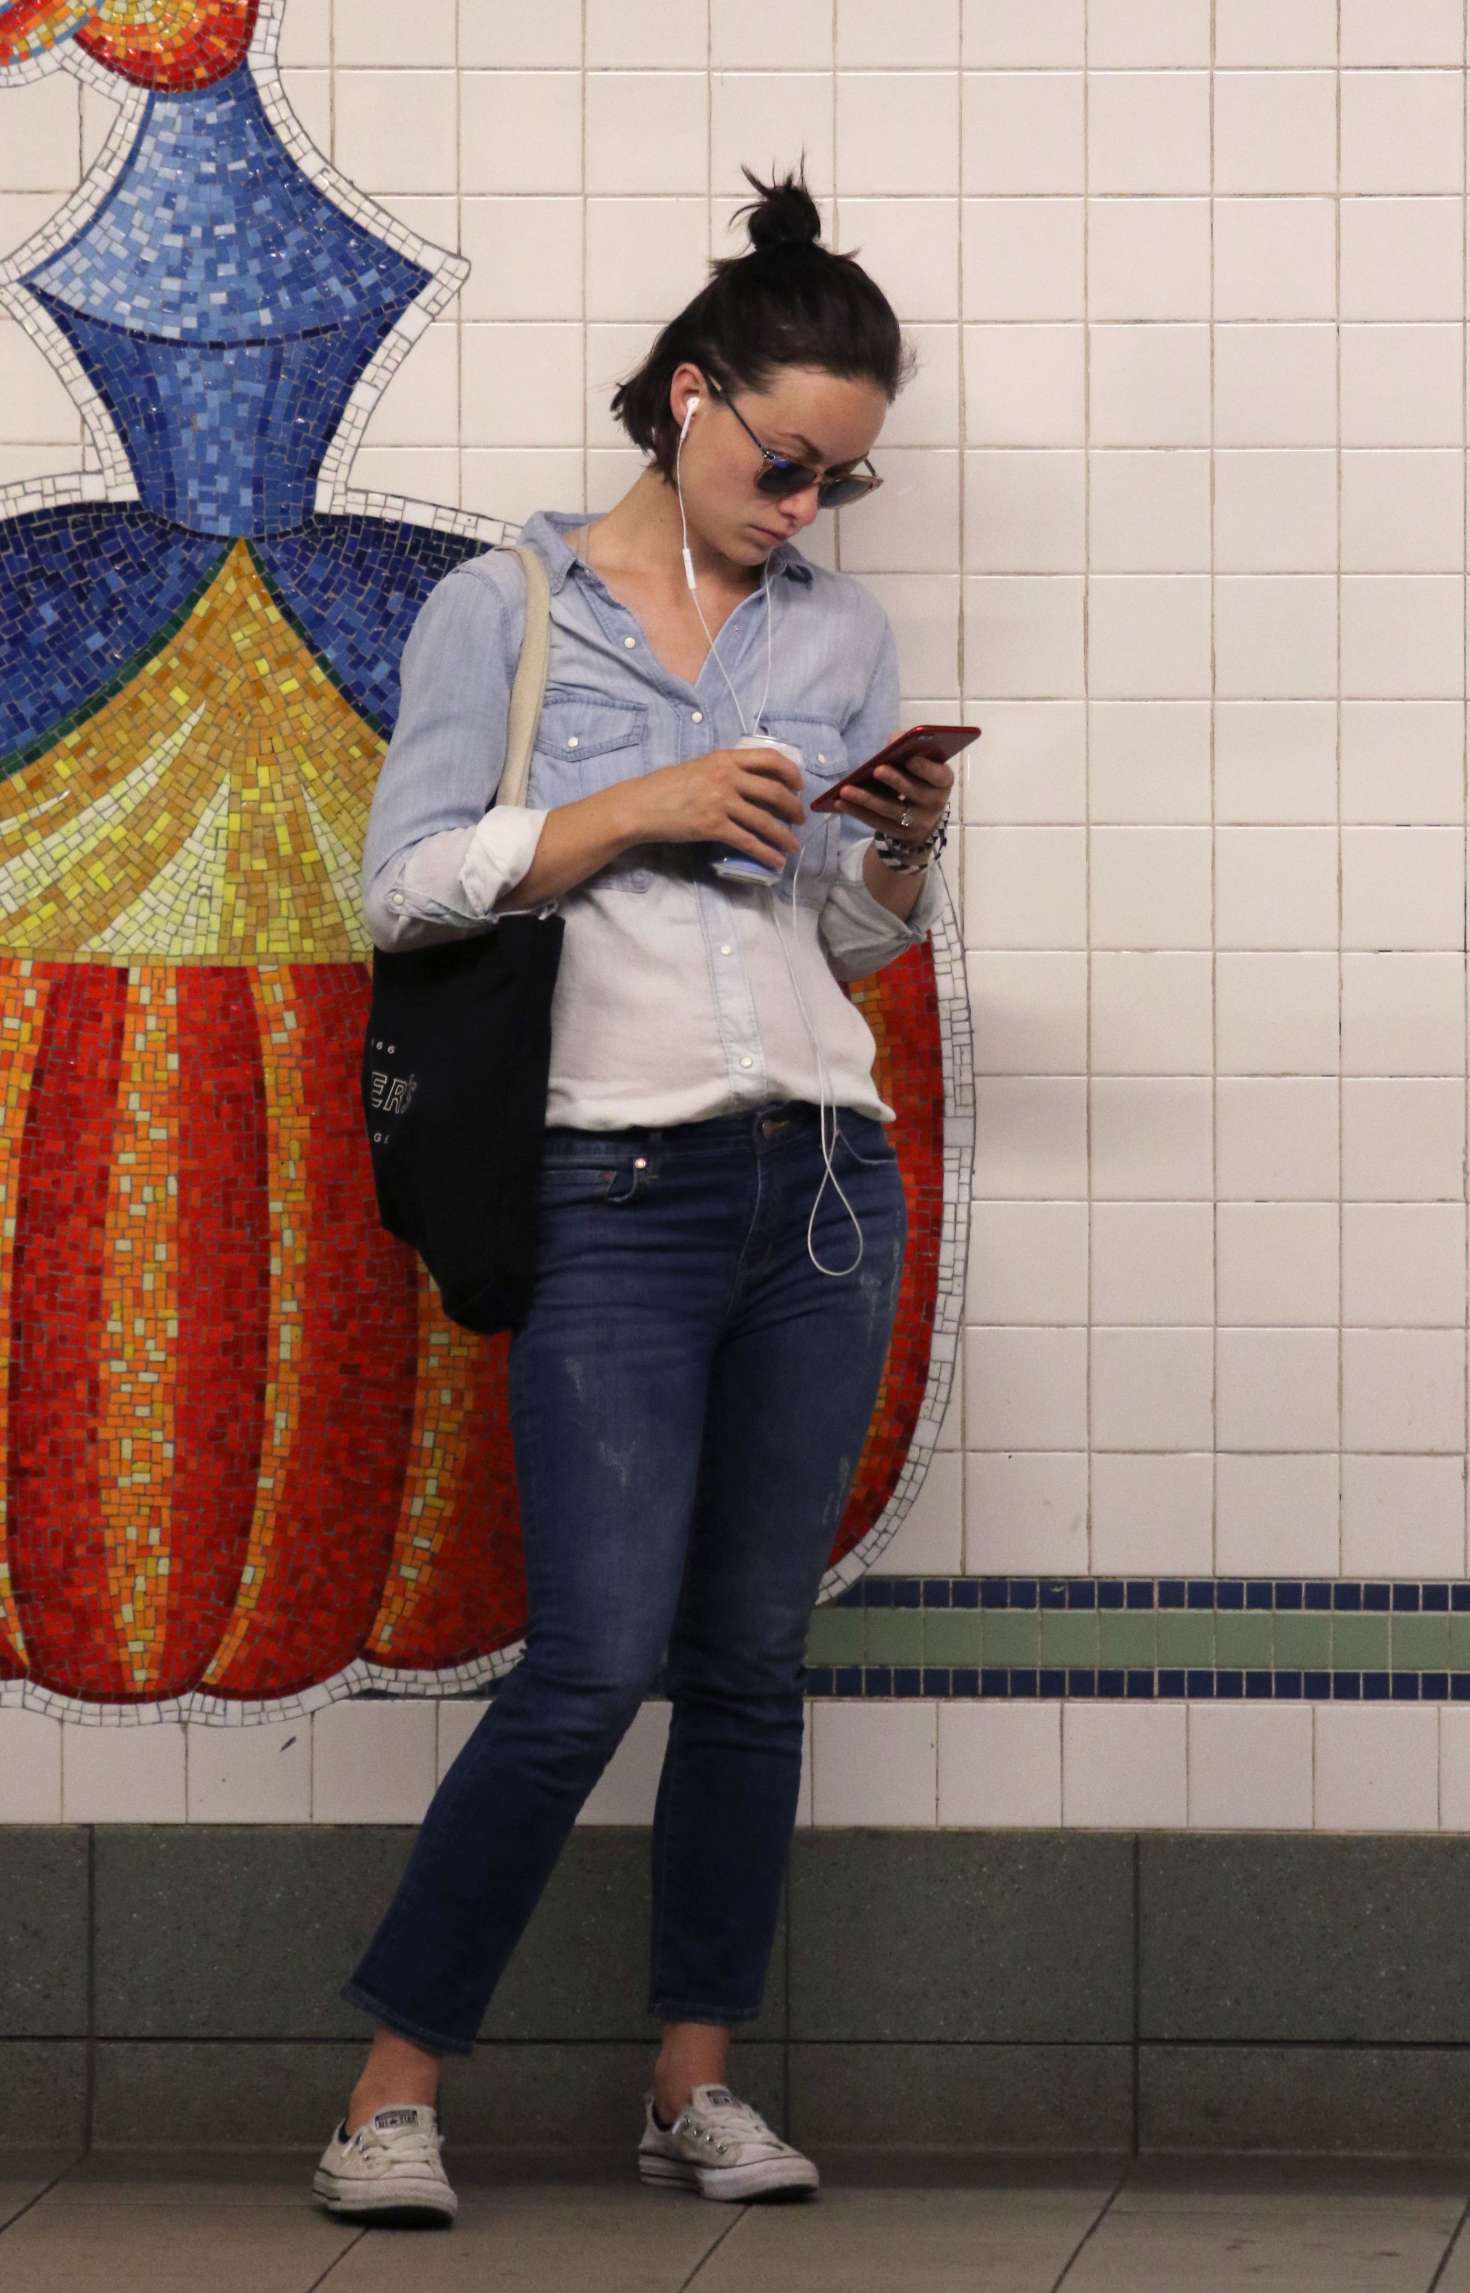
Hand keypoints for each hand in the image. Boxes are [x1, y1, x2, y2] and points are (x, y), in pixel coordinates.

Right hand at [631, 745, 805, 870]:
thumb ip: (725, 770)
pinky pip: (748, 841)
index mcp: (725, 758)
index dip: (791, 772)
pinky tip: (776, 860)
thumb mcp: (700, 767)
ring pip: (765, 820)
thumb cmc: (666, 786)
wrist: (641, 805)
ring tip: (793, 845)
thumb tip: (752, 784)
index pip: (770, 758)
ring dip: (784, 835)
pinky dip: (766, 852)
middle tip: (800, 818)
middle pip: (774, 791)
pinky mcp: (713, 826)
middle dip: (793, 807)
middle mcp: (726, 777)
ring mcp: (721, 802)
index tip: (799, 785)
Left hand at [835, 750, 954, 844]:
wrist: (920, 814)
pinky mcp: (898, 834)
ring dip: (866, 800)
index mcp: (943, 781)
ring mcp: (917, 823)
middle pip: (914, 793)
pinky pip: (876, 822)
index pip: (939, 776)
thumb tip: (894, 739)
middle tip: (877, 769)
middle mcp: (935, 803)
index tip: (910, 758)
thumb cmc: (917, 777)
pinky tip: (839, 803)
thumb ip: (909, 747)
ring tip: (845, 790)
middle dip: (895, 780)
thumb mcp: (919, 761)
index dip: (926, 768)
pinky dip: (857, 812)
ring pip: (891, 810)